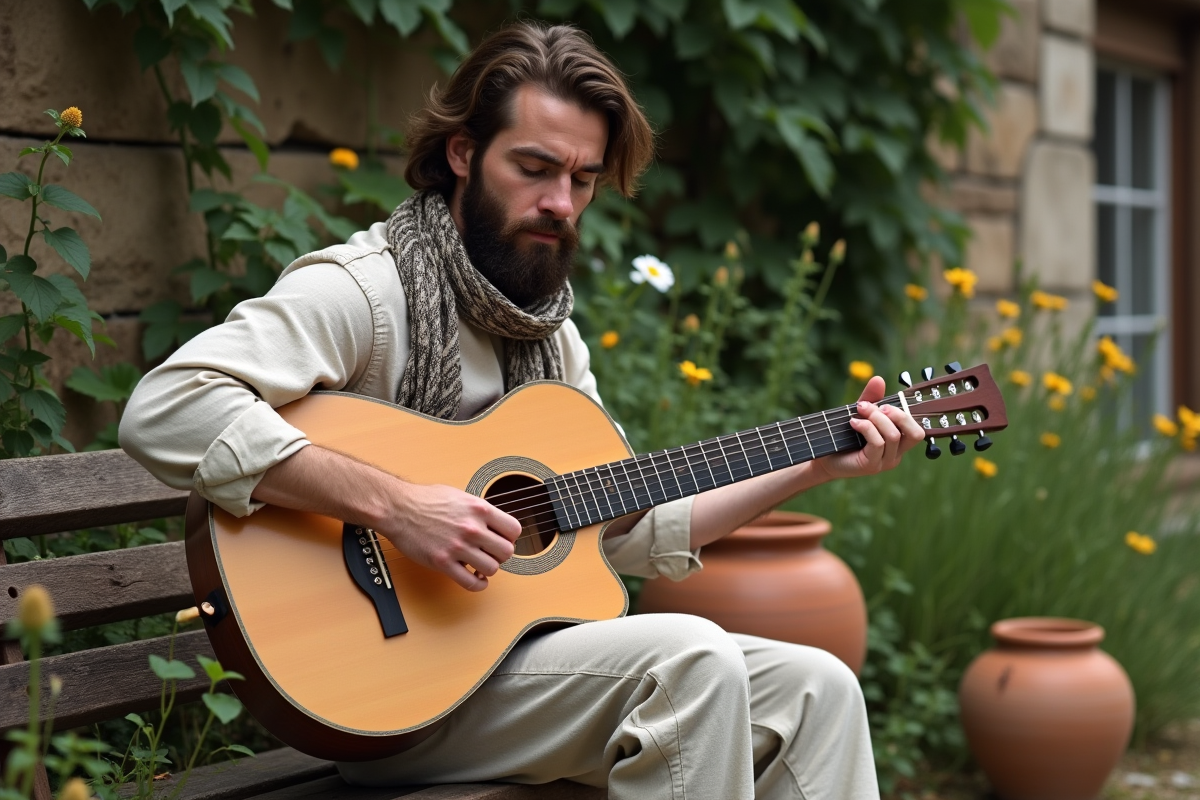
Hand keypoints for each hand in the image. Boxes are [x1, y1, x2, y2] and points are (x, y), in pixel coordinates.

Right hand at [376, 483, 521, 591]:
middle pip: (506, 552)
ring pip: (491, 569)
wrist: (398, 508)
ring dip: (488, 569)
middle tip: (491, 553)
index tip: (503, 540)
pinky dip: (478, 584)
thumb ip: (479, 511)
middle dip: (501, 555)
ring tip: (480, 565)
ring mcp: (457, 547)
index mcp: (478, 509)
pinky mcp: (443, 562)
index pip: (514, 530)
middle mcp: (471, 528)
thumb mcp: (460, 496)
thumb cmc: (425, 499)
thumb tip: (494, 522)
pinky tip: (475, 579)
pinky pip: (470, 583)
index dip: (511, 537)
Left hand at [812, 376, 925, 481]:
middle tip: (878, 407)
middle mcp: (896, 454)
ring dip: (876, 418)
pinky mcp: (872, 465)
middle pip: (916, 434)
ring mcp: (885, 461)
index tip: (883, 403)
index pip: (917, 430)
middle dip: (897, 414)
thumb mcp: (860, 414)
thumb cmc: (844, 437)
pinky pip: (877, 442)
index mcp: (899, 443)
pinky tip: (853, 423)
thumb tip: (879, 379)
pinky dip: (866, 427)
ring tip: (860, 411)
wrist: (824, 458)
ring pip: (893, 435)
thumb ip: (871, 399)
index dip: (905, 413)